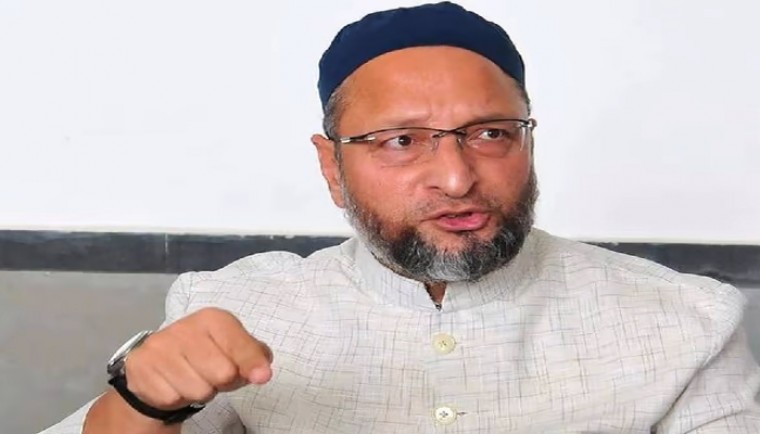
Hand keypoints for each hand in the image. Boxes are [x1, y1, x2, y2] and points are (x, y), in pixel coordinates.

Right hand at [123, 307, 272, 410]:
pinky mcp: (141, 367)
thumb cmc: (205, 355)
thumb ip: (253, 356)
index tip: (262, 376)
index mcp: (212, 319)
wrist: (156, 363)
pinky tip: (174, 384)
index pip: (239, 344)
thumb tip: (262, 372)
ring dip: (202, 392)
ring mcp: (160, 347)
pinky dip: (178, 398)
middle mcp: (185, 328)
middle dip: (224, 382)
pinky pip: (173, 398)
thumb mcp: (232, 349)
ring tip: (194, 378)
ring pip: (199, 390)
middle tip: (214, 375)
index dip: (252, 363)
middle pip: (223, 374)